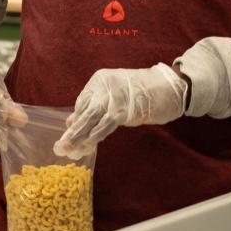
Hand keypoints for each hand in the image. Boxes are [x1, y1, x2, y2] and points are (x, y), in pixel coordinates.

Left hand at [55, 64, 186, 157]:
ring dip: (78, 136)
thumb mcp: (117, 97)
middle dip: (71, 131)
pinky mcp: (123, 108)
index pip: (82, 102)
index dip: (76, 121)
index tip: (70, 136)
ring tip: (68, 150)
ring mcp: (114, 96)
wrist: (170, 88)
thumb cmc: (144, 94)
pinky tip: (87, 147)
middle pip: (83, 111)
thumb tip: (71, 121)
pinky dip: (95, 137)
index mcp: (99, 80)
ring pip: (90, 118)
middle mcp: (103, 85)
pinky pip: (105, 125)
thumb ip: (97, 107)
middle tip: (60, 147)